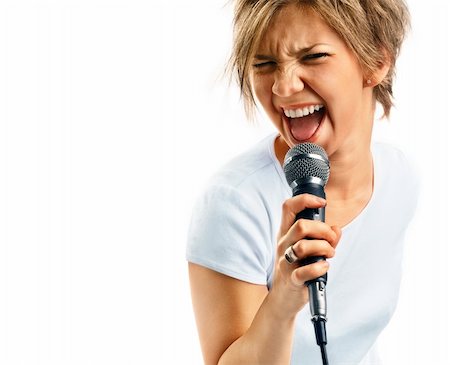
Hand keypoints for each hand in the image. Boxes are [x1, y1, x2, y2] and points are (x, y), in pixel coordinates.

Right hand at [271, 194, 340, 316]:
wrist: (283, 298)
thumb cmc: (297, 269)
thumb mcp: (307, 250)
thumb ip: (324, 238)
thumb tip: (337, 229)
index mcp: (286, 234)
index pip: (288, 207)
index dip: (305, 200)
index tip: (321, 202)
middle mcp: (283, 245)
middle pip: (301, 226)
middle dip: (323, 230)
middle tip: (332, 240)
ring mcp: (285, 262)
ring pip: (303, 246)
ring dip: (324, 248)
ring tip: (330, 254)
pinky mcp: (292, 279)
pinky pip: (306, 271)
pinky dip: (320, 268)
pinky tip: (324, 267)